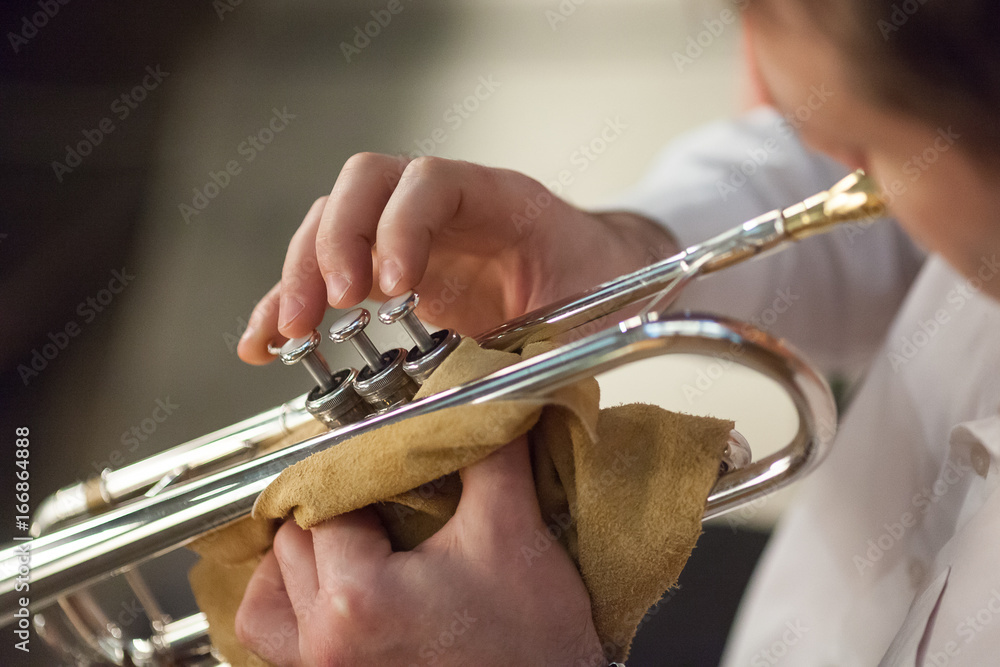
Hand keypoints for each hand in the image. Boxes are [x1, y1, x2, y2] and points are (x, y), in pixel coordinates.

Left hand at [234, 436, 604, 665]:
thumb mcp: (512, 529)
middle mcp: (324, 646)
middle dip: (334, 510)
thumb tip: (477, 398)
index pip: (324, 503)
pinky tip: (325, 584)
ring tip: (349, 537)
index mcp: (358, 601)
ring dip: (300, 556)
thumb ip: (485, 449)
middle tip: (380, 494)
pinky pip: (273, 639)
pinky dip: (287, 604)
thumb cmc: (533, 645)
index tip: (380, 452)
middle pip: (292, 542)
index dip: (354, 468)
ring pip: (268, 591)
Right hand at [237, 153, 673, 363]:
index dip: (399, 225)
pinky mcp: (388, 276)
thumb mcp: (589, 313)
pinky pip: (328, 279)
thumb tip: (489, 400)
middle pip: (363, 188)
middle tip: (324, 308)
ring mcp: (410, 237)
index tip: (392, 288)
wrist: (608, 281)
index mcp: (498, 200)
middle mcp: (444, 209)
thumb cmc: (605, 287)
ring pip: (332, 225)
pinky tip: (262, 344)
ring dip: (300, 275)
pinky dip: (289, 306)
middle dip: (333, 246)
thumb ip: (540, 346)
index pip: (428, 182)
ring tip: (286, 334)